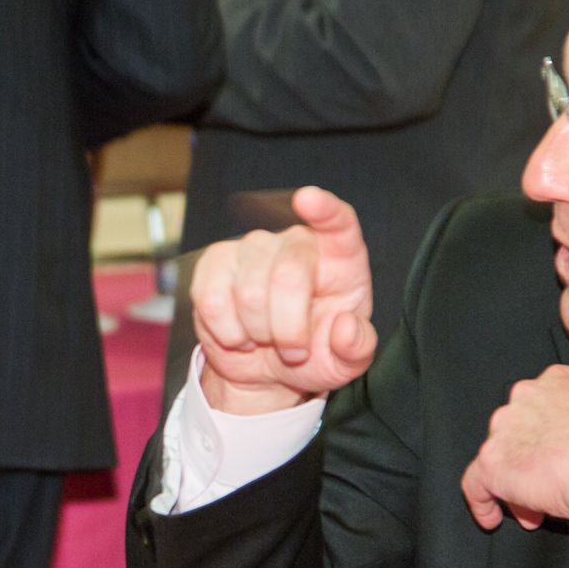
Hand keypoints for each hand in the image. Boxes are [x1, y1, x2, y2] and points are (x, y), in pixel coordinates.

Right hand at [191, 186, 376, 414]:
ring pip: (249, 292)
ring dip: (258, 334)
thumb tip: (346, 326)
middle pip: (289, 273)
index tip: (307, 198)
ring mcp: (252, 248)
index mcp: (340, 259)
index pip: (337, 222)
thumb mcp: (344, 364)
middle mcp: (296, 243)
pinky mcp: (215, 263)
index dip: (323, 209)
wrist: (266, 369)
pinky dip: (227, 331)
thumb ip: (356, 349)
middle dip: (289, 329)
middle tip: (294, 352)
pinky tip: (239, 334)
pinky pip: (212, 301)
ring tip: (266, 341)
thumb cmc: (314, 356)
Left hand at [460, 365, 568, 529]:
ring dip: (515, 485)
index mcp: (558, 380)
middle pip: (516, 433)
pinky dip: (482, 502)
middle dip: (529, 462)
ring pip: (500, 459)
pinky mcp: (492, 462)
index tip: (556, 458)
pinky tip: (492, 517)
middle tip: (546, 486)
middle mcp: (526, 396)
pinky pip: (475, 484)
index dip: (545, 438)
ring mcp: (505, 428)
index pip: (540, 409)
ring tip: (535, 509)